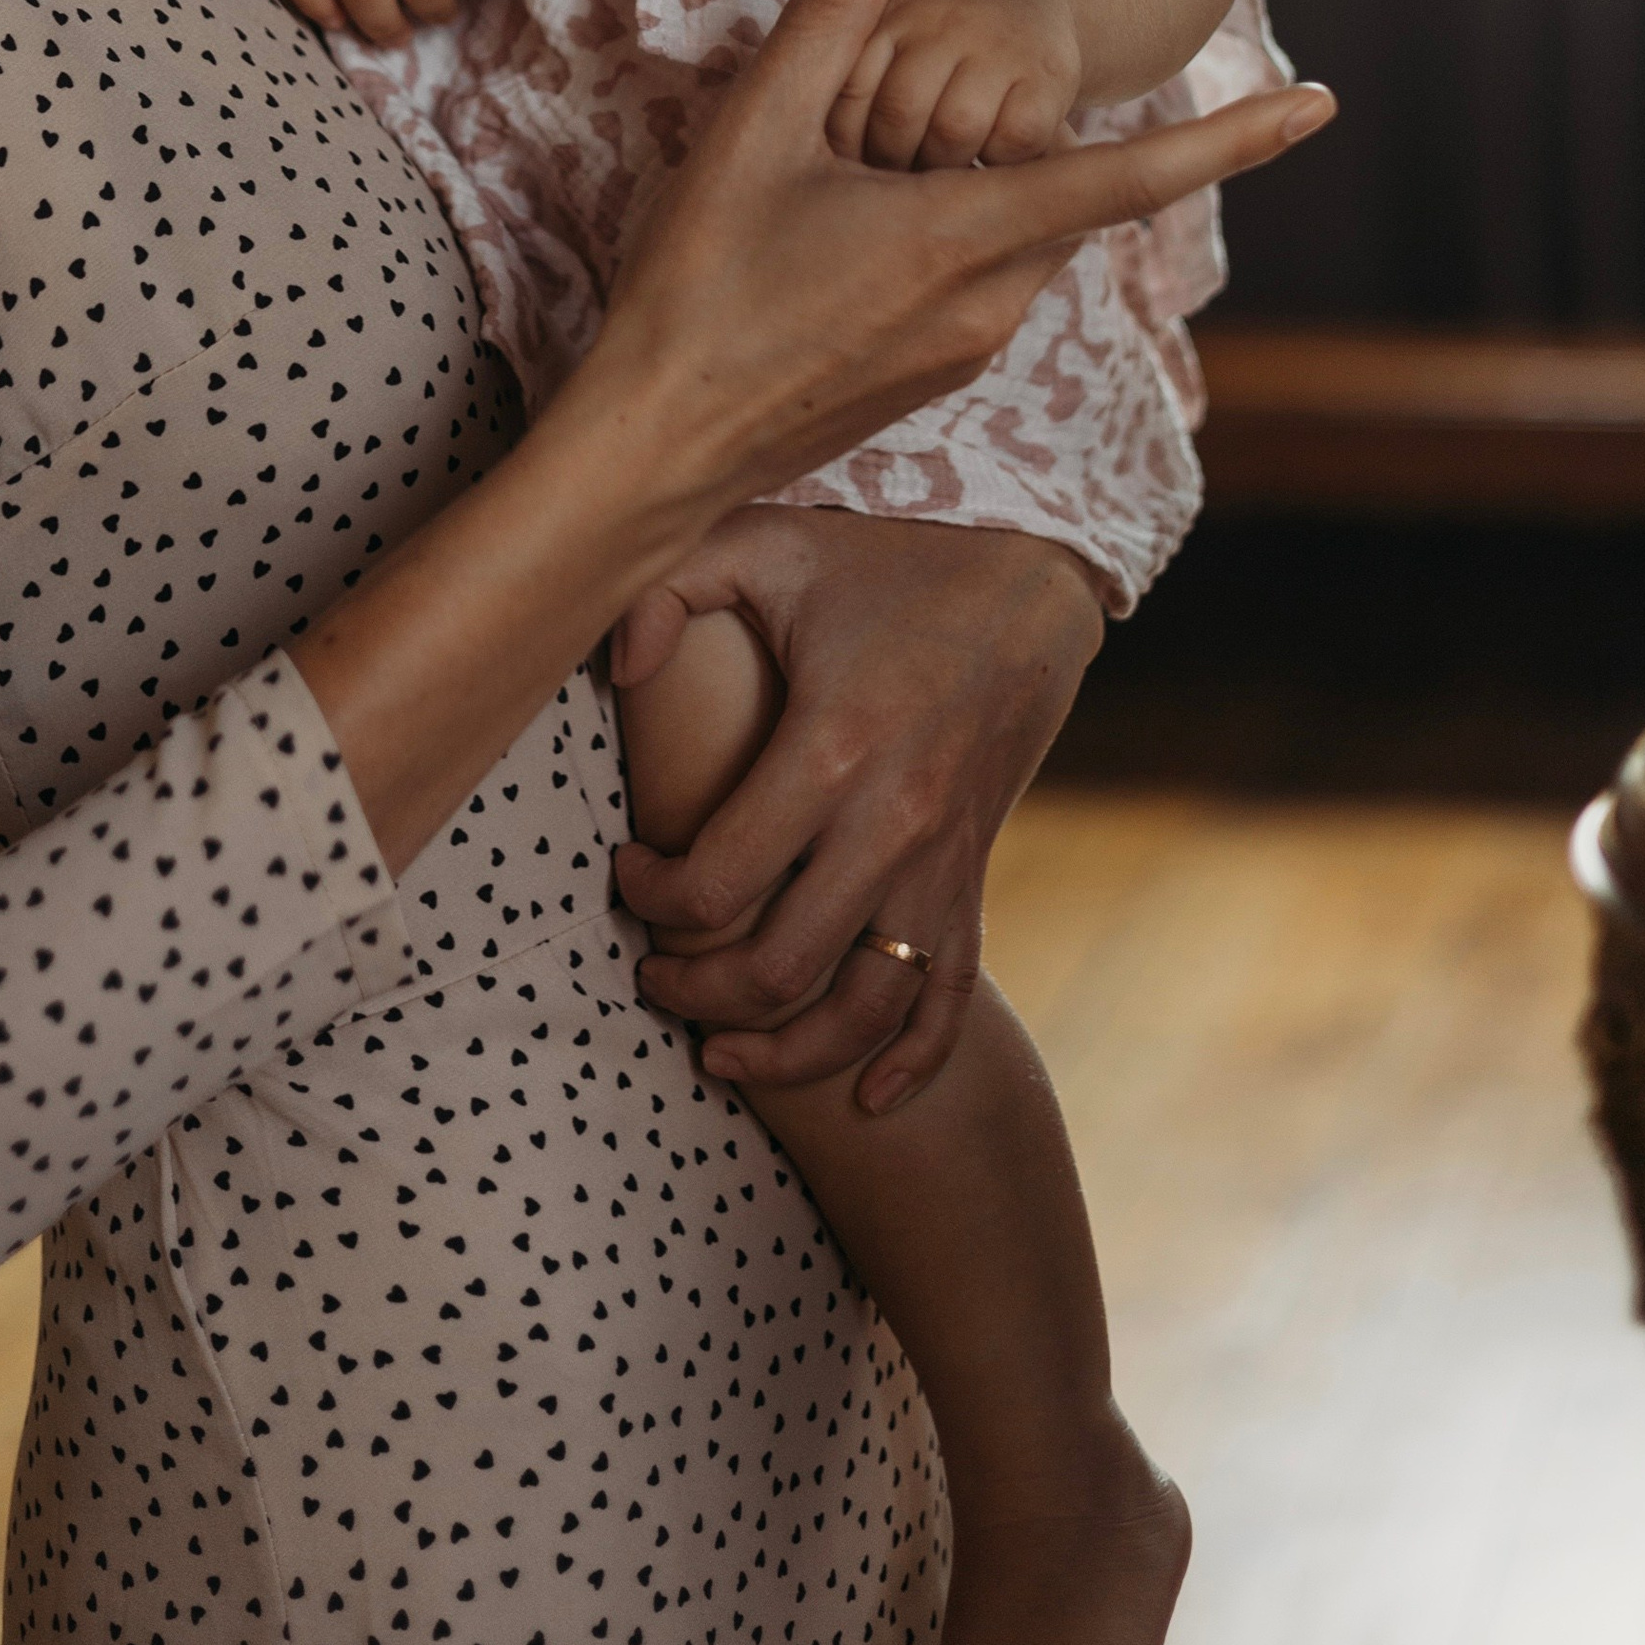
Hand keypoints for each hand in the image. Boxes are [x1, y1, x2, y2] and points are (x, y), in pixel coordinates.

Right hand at [586, 0, 1328, 519]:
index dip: (1233, 138)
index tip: (1319, 104)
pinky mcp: (935, 382)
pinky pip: (969, 285)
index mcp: (961, 238)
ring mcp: (964, 353)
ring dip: (948, 196)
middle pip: (1043, 193)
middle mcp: (988, 305)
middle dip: (991, 146)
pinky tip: (821, 253)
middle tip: (854, 149)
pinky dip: (926, 244)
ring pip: (1003, 237)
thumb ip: (827, 24)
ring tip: (815, 204)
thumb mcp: (749, 136)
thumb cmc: (699, 290)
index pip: (1132, 177)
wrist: (655, 449)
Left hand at [608, 507, 1103, 1111]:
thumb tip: (613, 668)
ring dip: (787, 1053)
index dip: (650, 901)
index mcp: (833, 748)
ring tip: (718, 1055)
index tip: (626, 871)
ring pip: (864, 1008)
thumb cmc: (883, 554)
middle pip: (779, 968)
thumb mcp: (768, 542)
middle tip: (649, 970)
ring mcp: (944, 858)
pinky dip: (916, 1061)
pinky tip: (872, 1103)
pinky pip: (954, 995)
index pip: (718, 882)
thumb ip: (671, 587)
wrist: (1032, 570)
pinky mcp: (976, 872)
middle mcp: (893, 823)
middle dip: (695, 990)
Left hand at [827, 0, 1084, 172]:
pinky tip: (989, 167)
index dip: (841, 148)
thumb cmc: (928, 43)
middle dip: (890, 167)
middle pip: (897, 115)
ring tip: (936, 180)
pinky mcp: (1049, 72)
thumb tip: (807, 170)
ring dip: (943, 173)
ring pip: (954, 132)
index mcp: (883, 8)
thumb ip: (827, 76)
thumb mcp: (874, 33)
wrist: (1027, 0)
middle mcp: (939, 12)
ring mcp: (997, 38)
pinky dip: (998, 168)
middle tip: (890, 187)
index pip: (844, 92)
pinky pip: (1012, 142)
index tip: (843, 173)